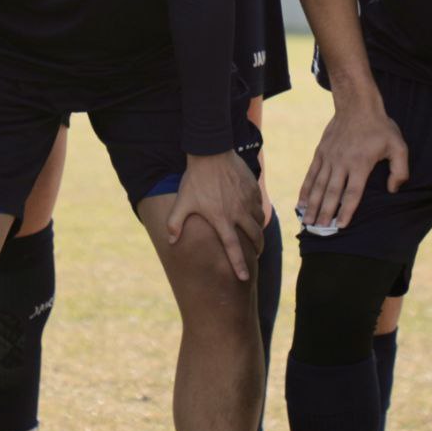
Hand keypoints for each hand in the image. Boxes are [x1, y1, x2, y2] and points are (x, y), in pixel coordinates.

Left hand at [167, 151, 263, 279]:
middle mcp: (238, 213)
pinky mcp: (253, 189)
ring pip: (260, 222)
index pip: (233, 248)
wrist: (211, 152)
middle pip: (255, 238)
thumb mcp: (182, 202)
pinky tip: (253, 214)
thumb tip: (170, 241)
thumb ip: (175, 223)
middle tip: (255, 254)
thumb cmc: (195, 179)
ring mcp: (248, 201)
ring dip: (258, 231)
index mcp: (221, 220)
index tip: (244, 278)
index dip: (239, 265)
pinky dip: (259, 213)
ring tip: (254, 235)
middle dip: (257, 249)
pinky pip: (260, 206)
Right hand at [296, 92, 405, 231]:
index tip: (340, 226)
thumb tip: (393, 190)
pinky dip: (306, 190)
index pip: (352, 192)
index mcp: (360, 163)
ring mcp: (329, 158)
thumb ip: (400, 170)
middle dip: (325, 213)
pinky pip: (311, 174)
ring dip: (313, 205)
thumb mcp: (398, 146)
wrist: (357, 104)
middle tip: (319, 229)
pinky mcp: (321, 153)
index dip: (346, 210)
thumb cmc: (380, 127)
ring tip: (307, 221)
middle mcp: (342, 163)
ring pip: (319, 186)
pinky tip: (301, 203)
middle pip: (332, 192)